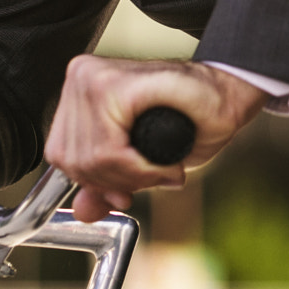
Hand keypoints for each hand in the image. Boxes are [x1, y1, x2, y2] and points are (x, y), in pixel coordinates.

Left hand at [44, 56, 267, 222]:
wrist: (227, 97)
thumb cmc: (188, 121)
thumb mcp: (137, 162)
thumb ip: (105, 184)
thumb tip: (82, 212)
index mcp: (78, 91)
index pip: (61, 156)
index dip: (95, 183)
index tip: (125, 192)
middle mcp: (80, 77)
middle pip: (73, 160)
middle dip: (117, 182)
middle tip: (153, 176)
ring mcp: (92, 76)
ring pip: (91, 158)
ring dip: (133, 177)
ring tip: (162, 169)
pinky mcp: (112, 84)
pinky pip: (110, 151)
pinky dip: (140, 169)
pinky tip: (165, 164)